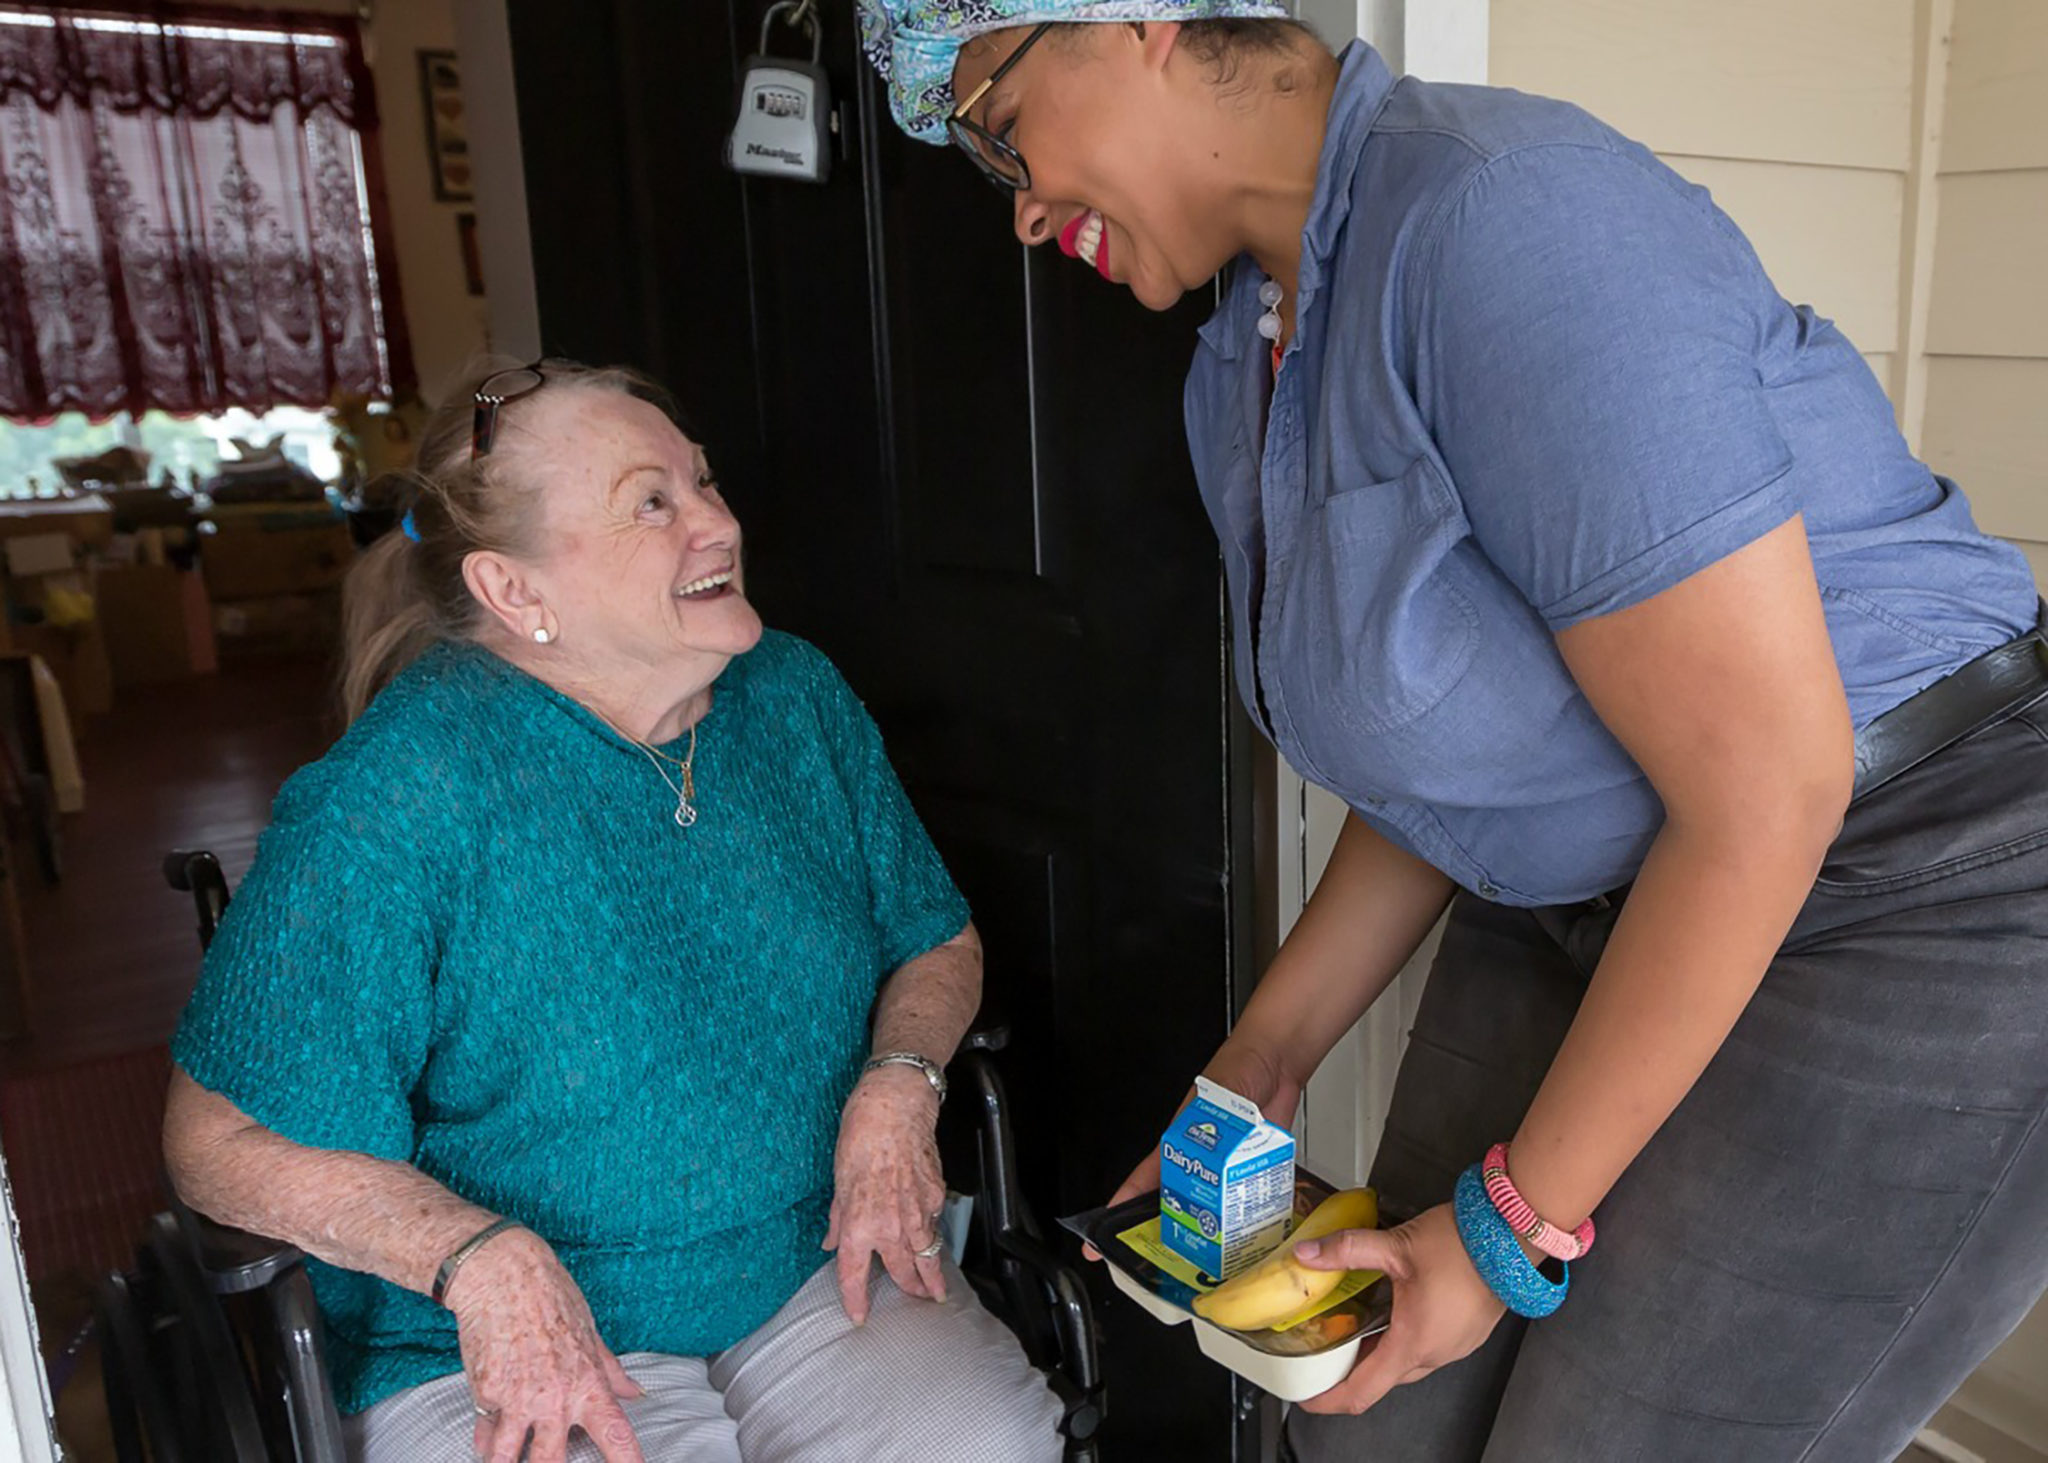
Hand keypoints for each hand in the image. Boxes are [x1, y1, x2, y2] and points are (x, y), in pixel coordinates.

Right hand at [445, 1227, 645, 1462]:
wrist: (504, 1275)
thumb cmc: (551, 1296)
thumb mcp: (590, 1333)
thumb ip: (611, 1371)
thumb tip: (636, 1392)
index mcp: (588, 1383)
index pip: (615, 1434)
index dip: (627, 1462)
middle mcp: (555, 1399)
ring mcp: (517, 1400)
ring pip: (506, 1460)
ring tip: (509, 1462)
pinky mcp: (485, 1394)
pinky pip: (485, 1434)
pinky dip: (487, 1442)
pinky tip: (490, 1442)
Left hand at [824, 1064, 947, 1323]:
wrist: (895, 1109)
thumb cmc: (861, 1138)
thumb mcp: (838, 1182)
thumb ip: (838, 1219)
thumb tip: (832, 1242)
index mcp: (859, 1227)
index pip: (855, 1276)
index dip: (856, 1300)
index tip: (859, 1315)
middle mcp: (890, 1227)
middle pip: (903, 1272)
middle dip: (910, 1290)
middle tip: (917, 1301)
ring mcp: (918, 1213)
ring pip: (928, 1255)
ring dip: (932, 1275)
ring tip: (936, 1291)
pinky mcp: (936, 1196)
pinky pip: (935, 1224)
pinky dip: (934, 1234)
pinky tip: (933, 1236)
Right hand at [1085, 1037, 1303, 1259]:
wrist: (1278, 1059)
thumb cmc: (1236, 1067)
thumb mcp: (1215, 1100)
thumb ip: (1210, 1132)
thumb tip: (1209, 1162)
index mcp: (1176, 1143)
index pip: (1141, 1184)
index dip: (1119, 1212)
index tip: (1101, 1241)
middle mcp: (1198, 1158)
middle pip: (1178, 1203)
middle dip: (1172, 1232)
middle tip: (1171, 1264)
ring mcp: (1226, 1165)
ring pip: (1214, 1207)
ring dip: (1216, 1228)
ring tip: (1217, 1256)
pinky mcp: (1252, 1166)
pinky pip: (1247, 1198)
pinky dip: (1250, 1213)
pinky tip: (1254, 1229)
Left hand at [1290, 1202, 1503, 1415]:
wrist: (1511, 1235)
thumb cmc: (1462, 1245)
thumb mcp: (1395, 1245)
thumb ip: (1347, 1250)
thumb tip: (1308, 1253)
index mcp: (1413, 1343)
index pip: (1362, 1391)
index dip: (1329, 1399)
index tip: (1308, 1396)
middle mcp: (1435, 1354)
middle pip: (1382, 1378)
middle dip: (1350, 1369)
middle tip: (1323, 1350)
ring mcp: (1455, 1347)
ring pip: (1406, 1364)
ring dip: (1379, 1353)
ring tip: (1353, 1330)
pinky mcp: (1466, 1334)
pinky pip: (1428, 1349)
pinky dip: (1403, 1341)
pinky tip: (1392, 1314)